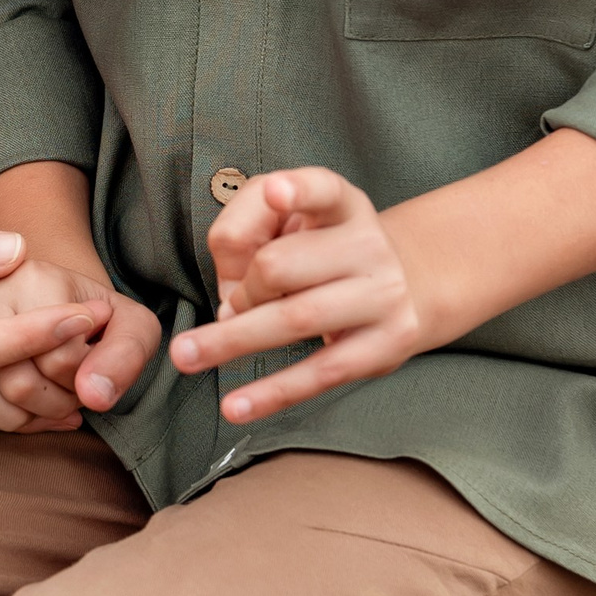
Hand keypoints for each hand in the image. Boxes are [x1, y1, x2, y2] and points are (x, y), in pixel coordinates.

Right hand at [0, 255, 114, 433]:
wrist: (53, 297)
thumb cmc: (95, 318)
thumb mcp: (132, 327)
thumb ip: (125, 356)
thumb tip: (93, 394)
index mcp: (36, 279)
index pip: (61, 361)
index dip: (83, 384)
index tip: (90, 370)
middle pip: (18, 385)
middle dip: (54, 406)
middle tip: (72, 396)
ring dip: (23, 420)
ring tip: (49, 405)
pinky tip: (12, 414)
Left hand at [169, 168, 426, 422]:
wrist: (408, 287)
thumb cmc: (328, 251)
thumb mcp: (297, 222)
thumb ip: (249, 234)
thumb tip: (230, 302)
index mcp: (343, 205)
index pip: (323, 189)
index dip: (297, 191)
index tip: (274, 193)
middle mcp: (369, 245)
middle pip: (281, 264)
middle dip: (241, 288)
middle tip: (231, 304)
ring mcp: (382, 297)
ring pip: (295, 318)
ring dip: (232, 339)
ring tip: (187, 355)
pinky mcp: (383, 347)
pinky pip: (318, 373)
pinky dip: (271, 393)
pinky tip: (235, 406)